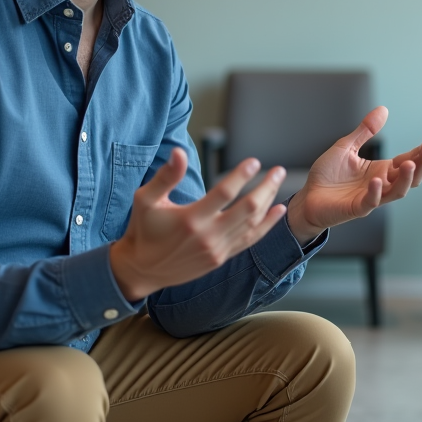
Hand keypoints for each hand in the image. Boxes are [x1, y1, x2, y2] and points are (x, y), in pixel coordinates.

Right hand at [109, 148, 287, 300]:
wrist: (142, 269)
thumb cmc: (143, 229)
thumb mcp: (146, 200)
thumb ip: (165, 176)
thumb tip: (178, 152)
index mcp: (190, 219)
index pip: (223, 194)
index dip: (240, 176)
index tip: (254, 162)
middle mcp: (208, 236)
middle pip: (247, 209)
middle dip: (265, 187)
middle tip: (278, 170)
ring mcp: (217, 249)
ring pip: (252, 224)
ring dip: (268, 201)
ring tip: (277, 181)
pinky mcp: (221, 258)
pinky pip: (249, 240)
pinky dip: (267, 225)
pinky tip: (278, 210)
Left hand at [285, 106, 421, 243]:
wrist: (308, 199)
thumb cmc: (327, 176)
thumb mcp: (346, 147)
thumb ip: (365, 131)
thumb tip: (383, 109)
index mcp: (384, 168)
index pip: (413, 156)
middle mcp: (384, 183)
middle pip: (414, 173)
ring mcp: (373, 197)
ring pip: (399, 190)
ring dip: (407, 177)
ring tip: (411, 162)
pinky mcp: (357, 208)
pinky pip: (372, 201)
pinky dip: (377, 192)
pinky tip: (377, 181)